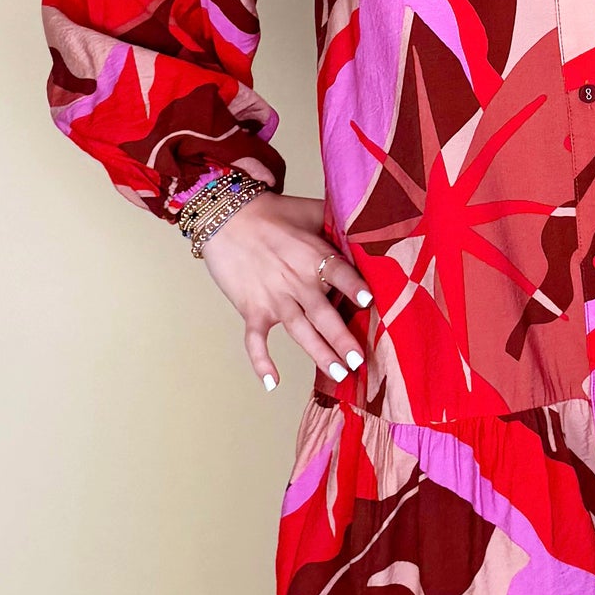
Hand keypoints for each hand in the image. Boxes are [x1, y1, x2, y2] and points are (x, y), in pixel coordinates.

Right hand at [196, 191, 371, 392]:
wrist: (225, 216)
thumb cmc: (273, 212)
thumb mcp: (310, 210)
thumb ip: (337, 220)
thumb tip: (368, 224)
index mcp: (314, 255)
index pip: (339, 273)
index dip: (354, 287)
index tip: (369, 302)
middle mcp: (296, 280)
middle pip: (324, 314)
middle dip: (342, 339)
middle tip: (359, 361)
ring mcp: (274, 297)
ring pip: (300, 331)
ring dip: (319, 353)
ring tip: (338, 373)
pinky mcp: (252, 308)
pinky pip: (255, 340)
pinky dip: (261, 362)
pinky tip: (272, 384)